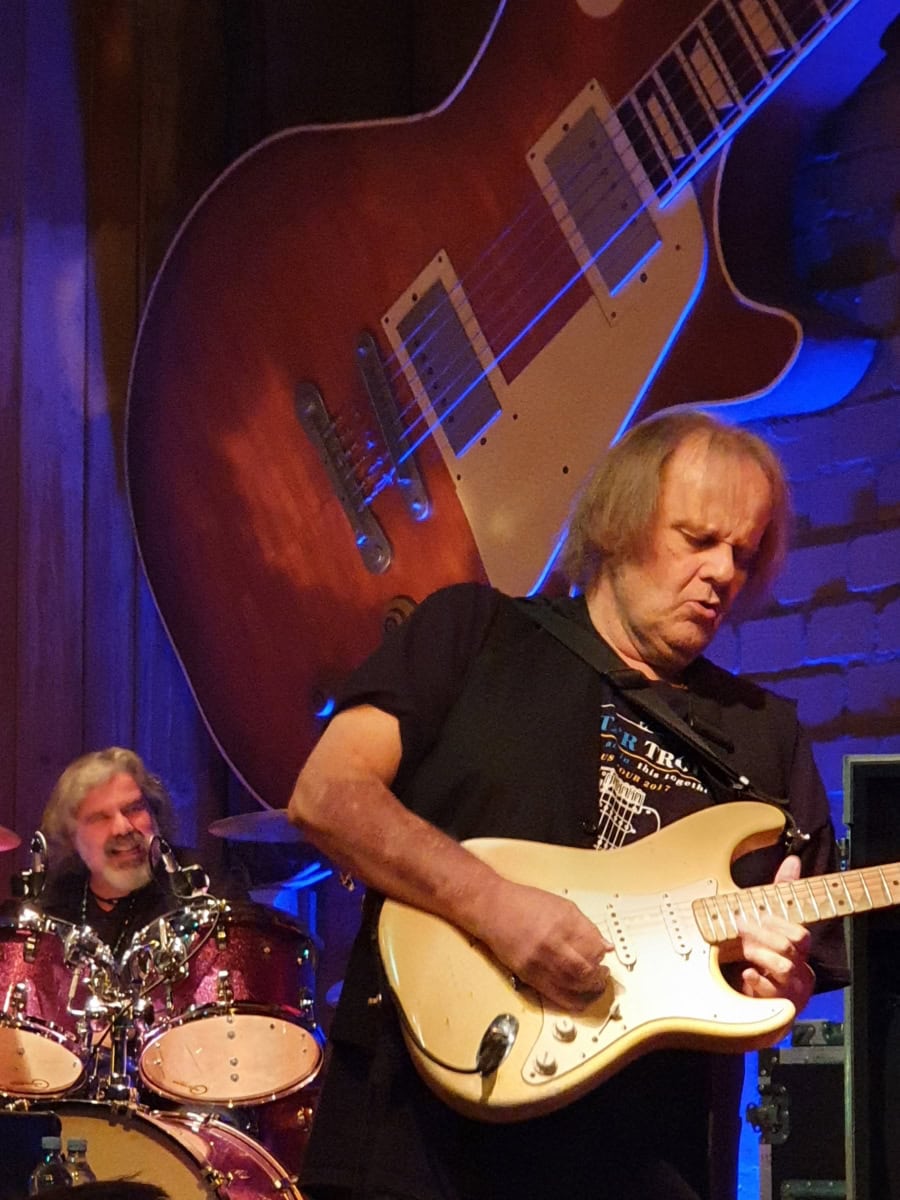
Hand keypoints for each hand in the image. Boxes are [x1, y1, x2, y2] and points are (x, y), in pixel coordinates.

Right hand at [474, 879, 612, 1011]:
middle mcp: (552, 943)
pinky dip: (571, 1000)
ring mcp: (539, 961)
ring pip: (573, 985)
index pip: (594, 946)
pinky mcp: (528, 974)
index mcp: (564, 922)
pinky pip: (555, 994)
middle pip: (585, 969)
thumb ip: (586, 926)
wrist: (493, 908)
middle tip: (603, 975)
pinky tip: (579, 998)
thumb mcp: (562, 906)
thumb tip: (605, 945)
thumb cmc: (524, 903)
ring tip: (593, 986)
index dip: (603, 955)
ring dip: (588, 989)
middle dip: (599, 976)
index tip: (604, 956)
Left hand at [735, 854, 814, 1010]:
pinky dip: (757, 981)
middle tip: (740, 926)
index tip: (757, 915)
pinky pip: (770, 994)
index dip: (778, 923)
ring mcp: (789, 991)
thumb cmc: (763, 955)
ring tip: (743, 949)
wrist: (753, 1001)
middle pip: (791, 949)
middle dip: (764, 935)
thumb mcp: (771, 919)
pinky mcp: (775, 1008)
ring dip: (760, 955)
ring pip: (783, 969)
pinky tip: (746, 973)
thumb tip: (792, 859)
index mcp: (799, 950)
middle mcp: (800, 972)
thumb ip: (783, 891)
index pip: (800, 934)